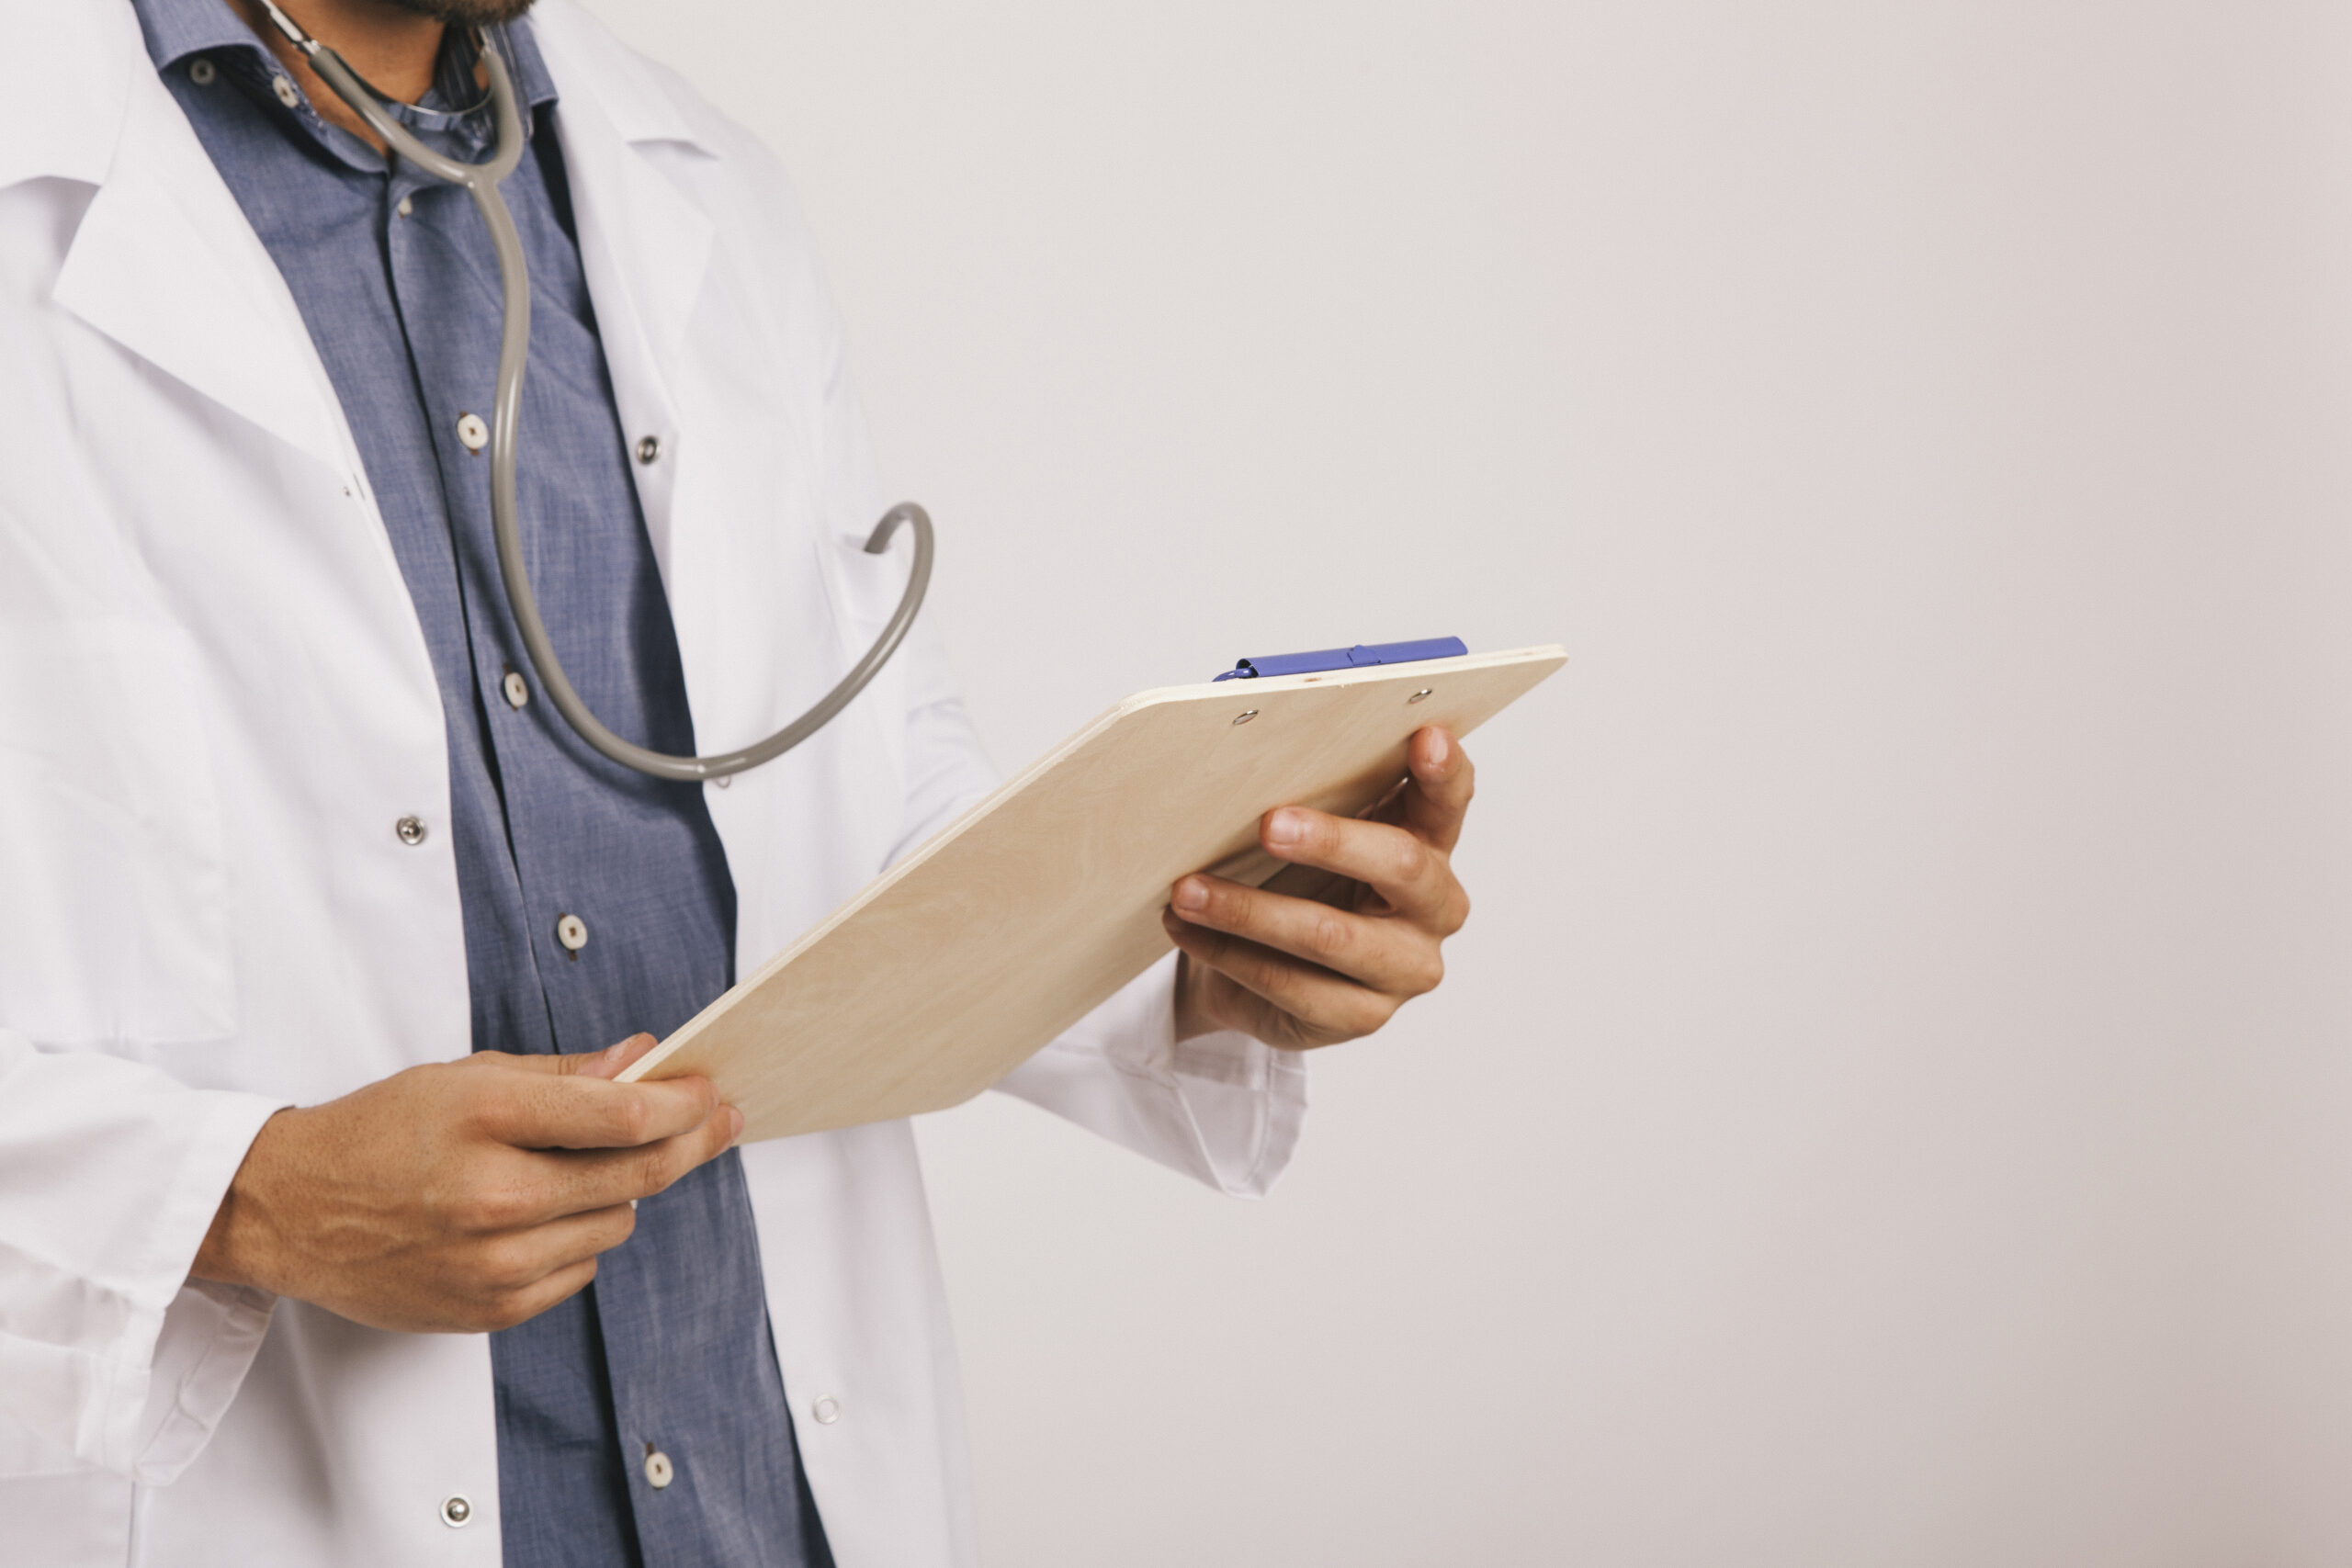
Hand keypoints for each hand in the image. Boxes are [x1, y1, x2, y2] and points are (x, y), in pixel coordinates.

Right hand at [190, 1035, 740, 1333]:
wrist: (289, 1210)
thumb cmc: (381, 1131)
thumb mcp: (467, 1075)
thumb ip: (564, 1073)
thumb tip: (644, 1059)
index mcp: (486, 1118)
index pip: (623, 1116)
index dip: (685, 1104)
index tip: (713, 1092)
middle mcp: (493, 1194)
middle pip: (638, 1176)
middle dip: (689, 1143)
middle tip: (717, 1122)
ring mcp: (492, 1261)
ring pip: (618, 1225)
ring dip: (620, 1195)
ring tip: (579, 1170)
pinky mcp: (488, 1309)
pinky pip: (579, 1271)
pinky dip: (577, 1239)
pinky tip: (538, 1216)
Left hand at [1162, 726, 1473, 1048]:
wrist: (1259, 971)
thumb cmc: (1292, 881)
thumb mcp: (1307, 833)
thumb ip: (1312, 794)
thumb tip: (1256, 750)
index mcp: (1430, 843)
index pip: (1449, 799)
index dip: (1443, 770)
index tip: (1426, 737)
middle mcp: (1435, 906)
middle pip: (1402, 864)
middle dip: (1331, 840)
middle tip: (1270, 825)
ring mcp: (1406, 967)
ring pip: (1332, 935)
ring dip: (1249, 909)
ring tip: (1188, 890)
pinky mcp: (1363, 1015)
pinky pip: (1290, 984)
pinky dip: (1228, 953)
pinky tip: (1188, 929)